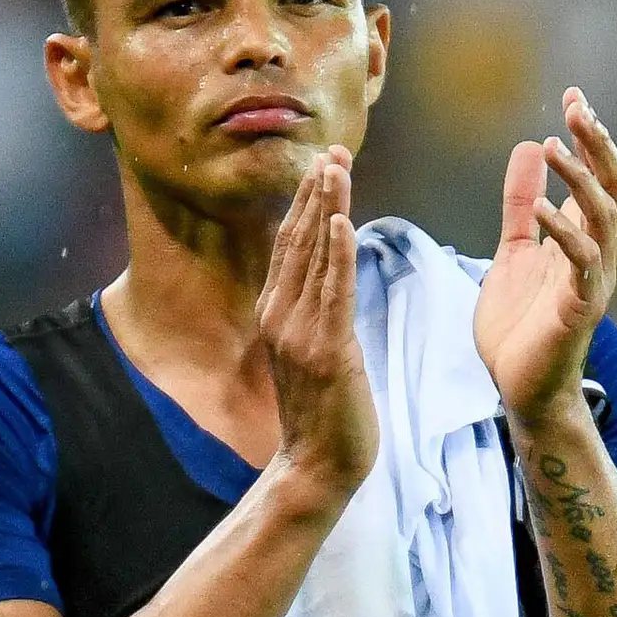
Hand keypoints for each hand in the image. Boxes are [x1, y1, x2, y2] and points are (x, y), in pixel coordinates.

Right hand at [258, 146, 374, 504]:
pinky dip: (336, 253)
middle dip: (316, 192)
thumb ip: (314, 313)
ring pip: (315, 257)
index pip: (290, 246)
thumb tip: (330, 277)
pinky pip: (333, 292)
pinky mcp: (326, 351)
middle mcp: (280, 317)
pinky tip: (341, 219)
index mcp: (275, 315)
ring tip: (338, 166)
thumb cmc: (323, 414)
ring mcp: (299, 334)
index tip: (323, 164)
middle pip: (298, 241)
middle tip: (332, 149)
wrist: (318, 467)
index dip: (305, 203)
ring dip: (327, 208)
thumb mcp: (311, 354)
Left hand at [477, 88, 616, 430]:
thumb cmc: (521, 326)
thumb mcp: (513, 251)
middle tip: (576, 106)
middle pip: (612, 185)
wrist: (522, 390)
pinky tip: (542, 208)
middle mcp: (598, 253)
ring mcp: (593, 280)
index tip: (572, 94)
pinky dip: (563, 232)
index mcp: (584, 237)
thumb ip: (521, 204)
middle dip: (596, 144)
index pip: (597, 175)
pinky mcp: (579, 309)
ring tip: (554, 145)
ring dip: (580, 178)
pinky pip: (581, 263)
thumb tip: (526, 148)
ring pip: (603, 216)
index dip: (587, 136)